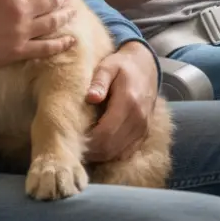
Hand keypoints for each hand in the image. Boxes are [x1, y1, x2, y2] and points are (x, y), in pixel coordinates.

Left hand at [85, 41, 158, 162]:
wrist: (147, 67)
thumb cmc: (122, 66)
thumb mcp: (108, 66)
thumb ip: (99, 81)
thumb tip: (91, 97)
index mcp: (128, 102)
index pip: (105, 133)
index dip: (88, 141)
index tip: (72, 139)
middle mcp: (138, 119)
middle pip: (110, 147)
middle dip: (90, 151)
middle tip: (73, 146)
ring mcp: (143, 128)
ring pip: (118, 153)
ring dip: (99, 155)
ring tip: (83, 147)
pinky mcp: (144, 133)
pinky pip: (126, 152)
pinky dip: (111, 154)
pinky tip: (99, 147)